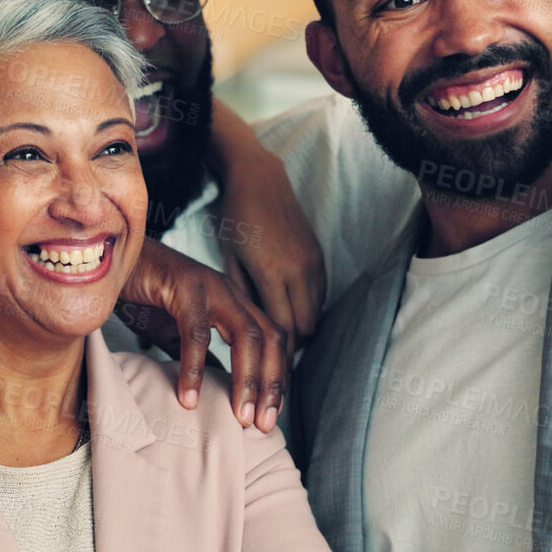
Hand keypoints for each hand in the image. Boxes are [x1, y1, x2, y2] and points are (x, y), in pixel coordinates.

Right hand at [118, 239, 289, 430]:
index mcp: (234, 301)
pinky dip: (195, 369)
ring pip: (246, 335)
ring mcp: (210, 286)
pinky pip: (196, 333)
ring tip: (240, 417)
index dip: (277, 377)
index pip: (274, 339)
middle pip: (270, 338)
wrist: (110, 260)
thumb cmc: (143, 293)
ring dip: (248, 380)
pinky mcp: (182, 287)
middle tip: (264, 424)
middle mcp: (230, 291)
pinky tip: (188, 398)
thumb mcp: (178, 330)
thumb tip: (221, 382)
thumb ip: (202, 354)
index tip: (271, 415)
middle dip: (271, 384)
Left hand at [218, 149, 327, 341]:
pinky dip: (308, 310)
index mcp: (272, 273)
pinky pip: (321, 296)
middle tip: (272, 359)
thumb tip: (249, 330)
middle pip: (304, 328)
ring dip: (301, 329)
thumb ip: (242, 296)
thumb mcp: (229, 260)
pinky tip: (291, 313)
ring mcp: (313, 263)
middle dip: (290, 348)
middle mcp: (299, 271)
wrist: (260, 181)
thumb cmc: (236, 220)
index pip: (282, 328)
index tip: (266, 370)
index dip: (276, 354)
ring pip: (316, 314)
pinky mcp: (320, 257)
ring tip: (281, 341)